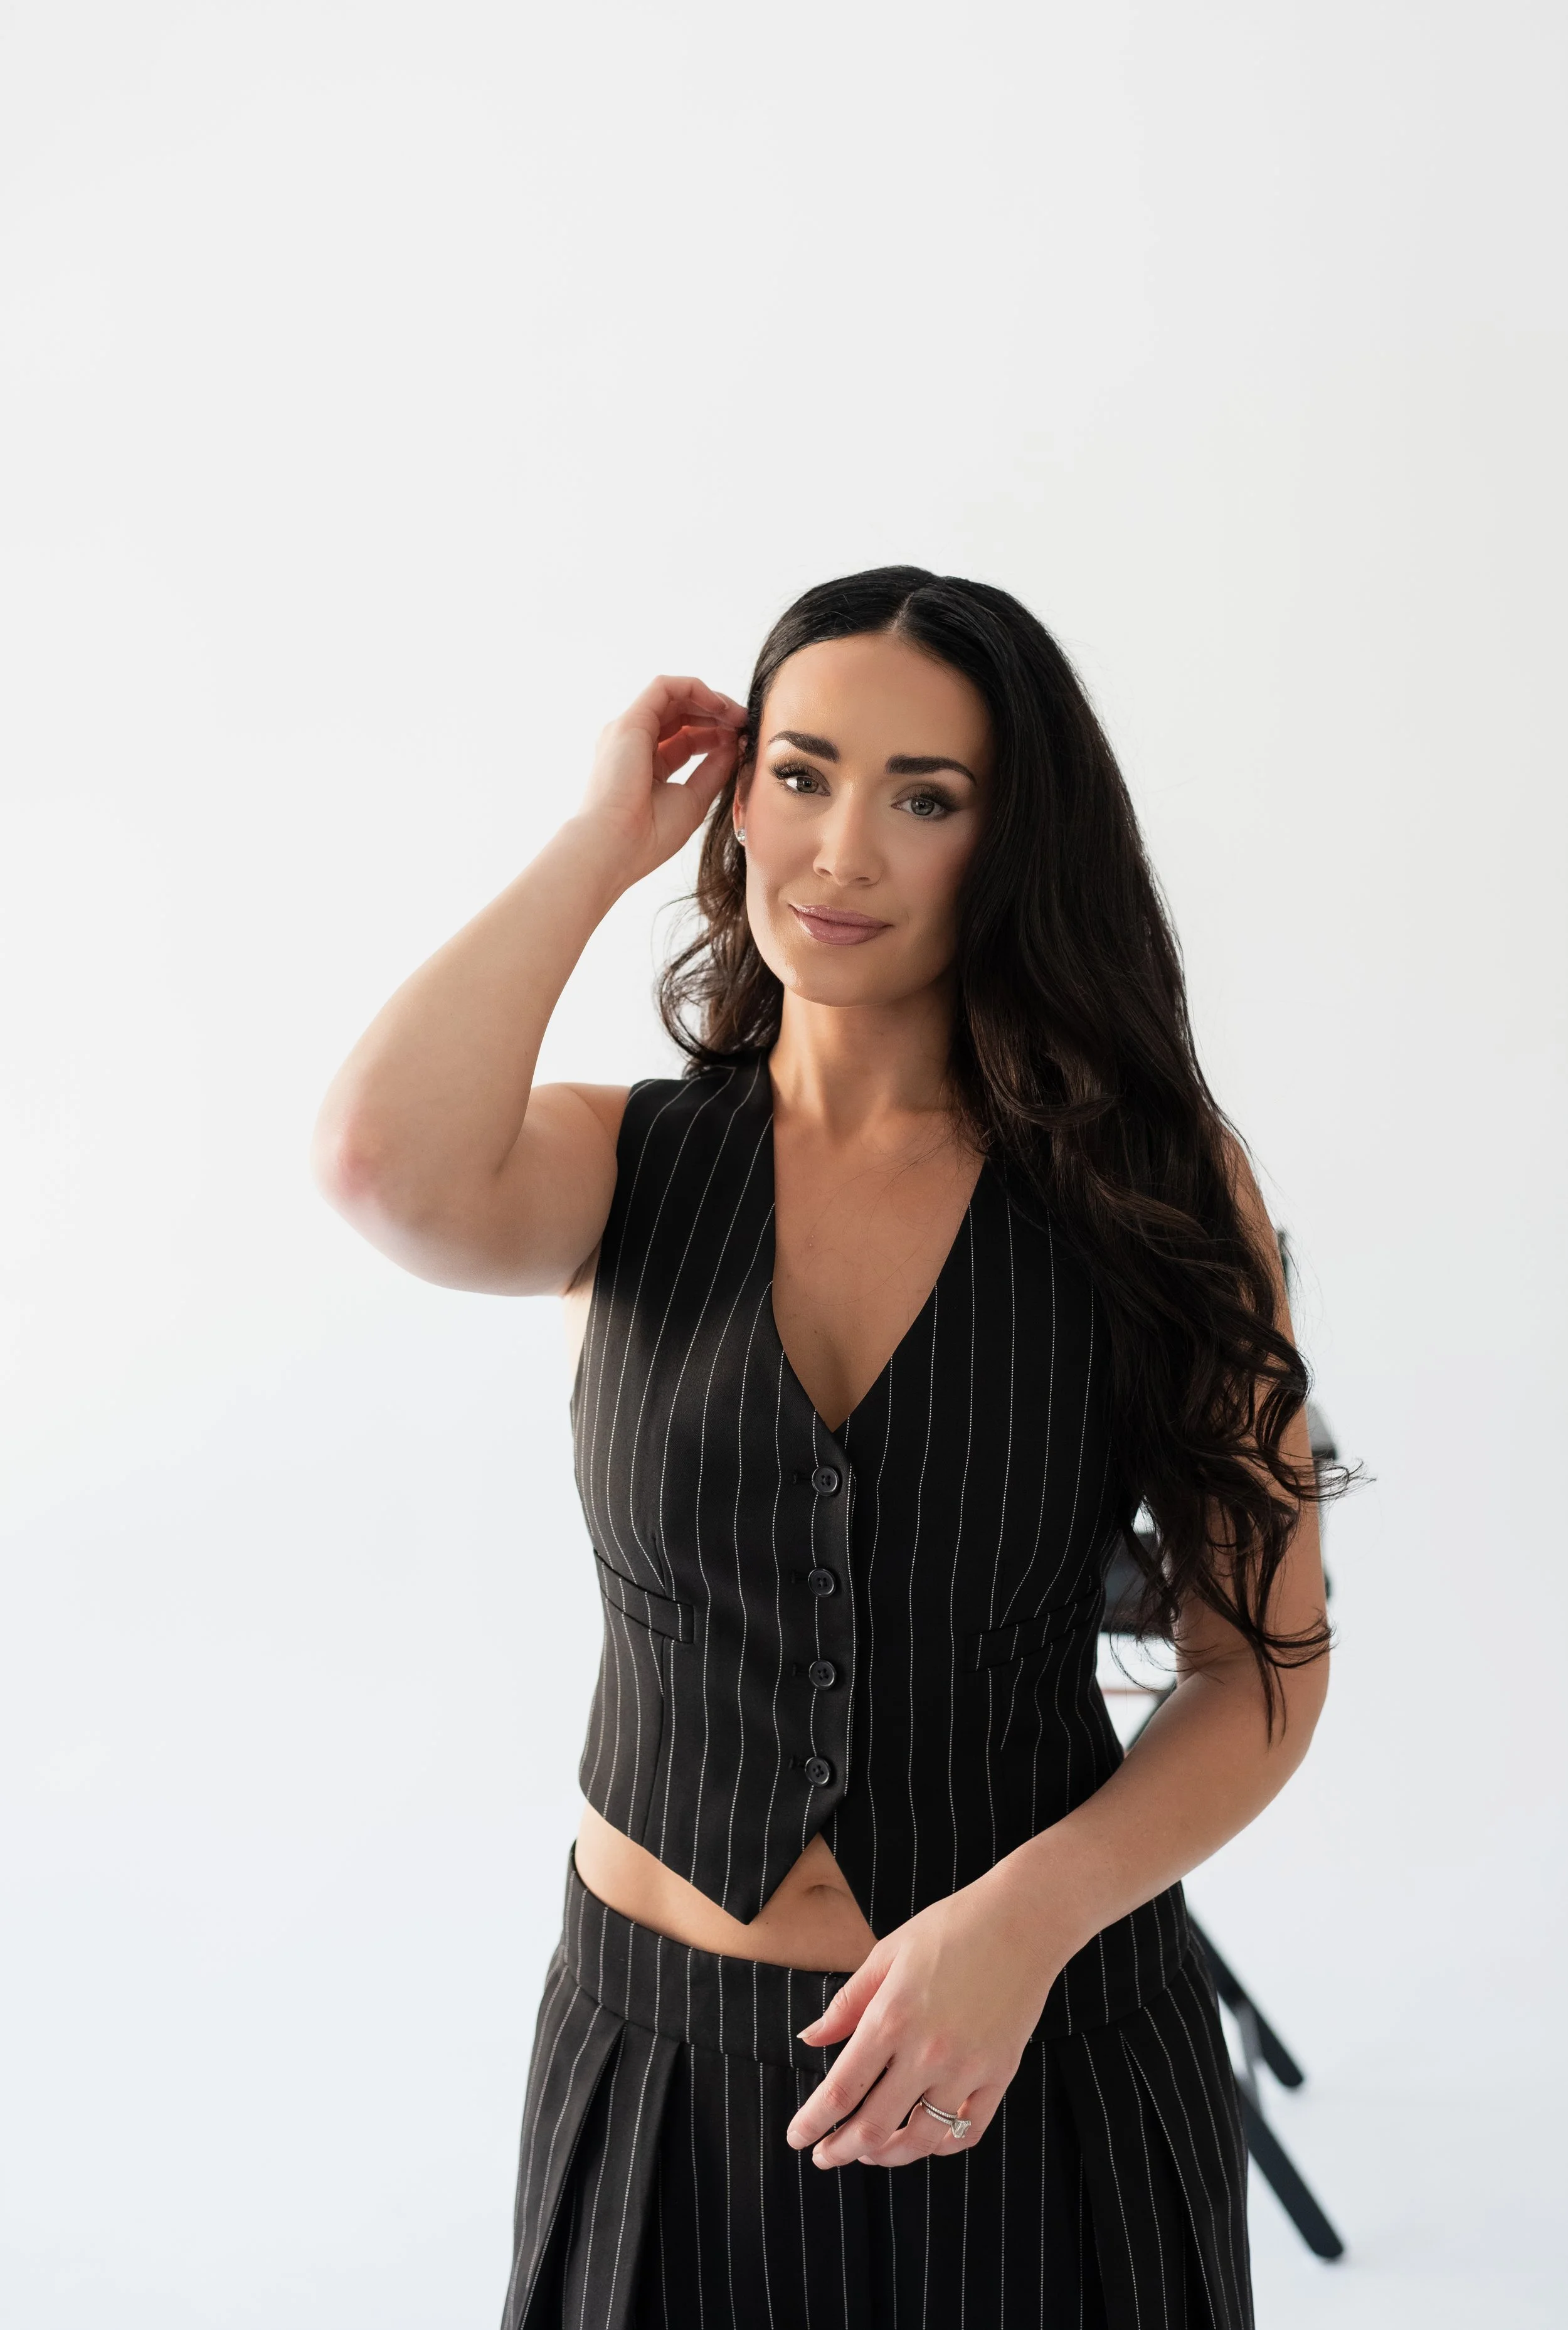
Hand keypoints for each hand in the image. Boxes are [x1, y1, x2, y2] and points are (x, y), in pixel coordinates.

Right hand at [576, 674, 748, 883]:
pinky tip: (720, 705)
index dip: (716, 736)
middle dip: (716, 715)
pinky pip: (664, 687)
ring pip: (673, 697)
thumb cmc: (650, 835)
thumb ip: (713, 770)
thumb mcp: (694, 799)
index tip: (742, 743)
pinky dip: (695, 689)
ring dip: (710, 700)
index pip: (685, 740)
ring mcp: (629, 731)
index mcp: (646, 767)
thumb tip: (734, 745)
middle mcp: (633, 745)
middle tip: (744, 724)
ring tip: (737, 715)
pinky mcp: (630, 721)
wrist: (617, 845)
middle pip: (680, 715)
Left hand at [785, 1864, 1069, 2169]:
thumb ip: (847, 2002)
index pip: (841, 2090)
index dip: (813, 2121)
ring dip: (887, 2156)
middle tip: (823, 2156)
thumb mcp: (888, 1953)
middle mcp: (927, 2052)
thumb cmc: (951, 1927)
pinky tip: (923, 2141)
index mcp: (891, 2018)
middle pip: (874, 2126)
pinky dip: (941, 2145)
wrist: (1023, 1920)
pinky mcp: (1000, 2075)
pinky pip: (967, 2131)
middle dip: (840, 2150)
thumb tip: (810, 2039)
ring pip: (921, 2139)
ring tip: (867, 2153)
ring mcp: (967, 2068)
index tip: (797, 2137)